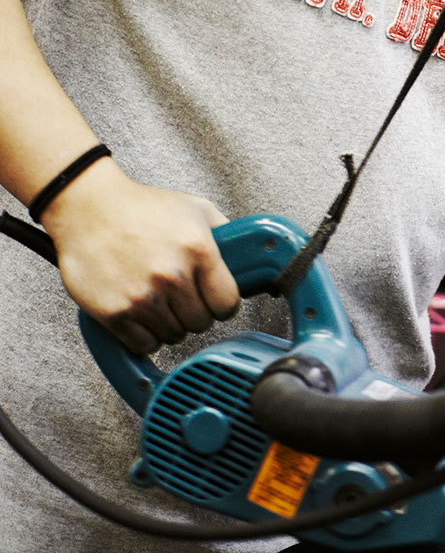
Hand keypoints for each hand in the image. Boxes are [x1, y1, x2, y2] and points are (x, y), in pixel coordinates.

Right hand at [41, 160, 239, 354]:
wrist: (88, 208)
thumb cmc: (141, 207)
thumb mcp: (194, 208)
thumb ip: (224, 232)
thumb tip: (248, 253)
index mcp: (199, 250)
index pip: (228, 304)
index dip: (223, 305)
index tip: (215, 301)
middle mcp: (172, 276)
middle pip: (201, 323)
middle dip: (195, 313)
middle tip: (182, 298)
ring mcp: (142, 297)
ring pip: (174, 336)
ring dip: (170, 324)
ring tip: (159, 301)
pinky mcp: (114, 313)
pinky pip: (144, 345)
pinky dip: (145, 336)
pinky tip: (142, 315)